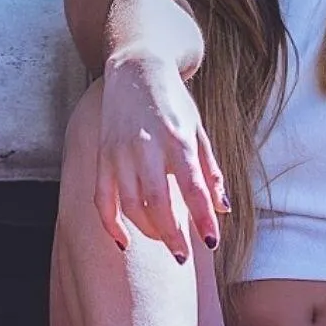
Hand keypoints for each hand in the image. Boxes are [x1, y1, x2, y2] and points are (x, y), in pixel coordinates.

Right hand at [95, 51, 227, 260]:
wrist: (136, 68)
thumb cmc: (173, 102)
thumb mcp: (198, 130)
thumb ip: (210, 170)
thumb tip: (223, 208)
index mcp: (177, 139)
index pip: (193, 187)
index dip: (202, 218)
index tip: (211, 242)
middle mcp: (146, 147)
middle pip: (159, 204)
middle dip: (172, 236)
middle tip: (183, 256)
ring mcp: (120, 153)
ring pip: (131, 206)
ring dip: (148, 232)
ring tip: (164, 242)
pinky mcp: (102, 156)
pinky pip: (102, 200)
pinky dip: (111, 225)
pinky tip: (124, 242)